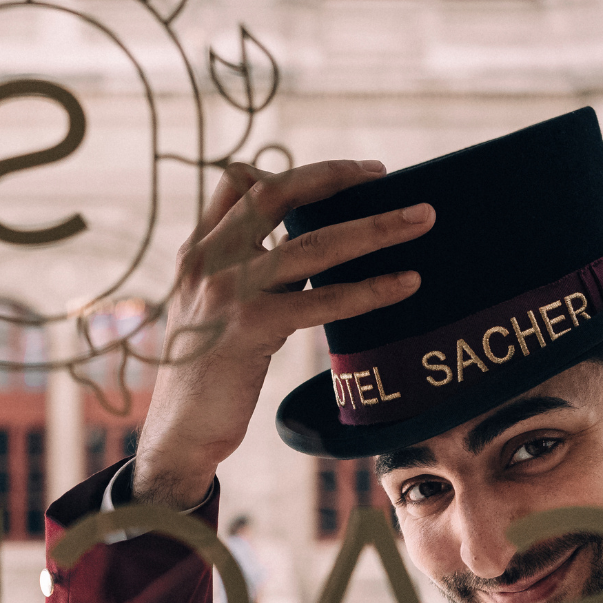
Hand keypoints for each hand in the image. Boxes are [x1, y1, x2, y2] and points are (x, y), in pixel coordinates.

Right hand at [131, 160, 435, 508]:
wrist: (179, 430)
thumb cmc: (208, 370)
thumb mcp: (217, 306)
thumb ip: (252, 270)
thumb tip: (308, 247)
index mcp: (197, 249)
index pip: (239, 182)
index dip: (293, 171)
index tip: (346, 173)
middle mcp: (207, 260)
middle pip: (276, 193)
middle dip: (335, 177)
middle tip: (383, 174)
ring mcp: (226, 291)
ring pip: (313, 245)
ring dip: (375, 228)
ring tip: (422, 219)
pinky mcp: (250, 328)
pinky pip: (323, 300)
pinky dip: (370, 289)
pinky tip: (406, 283)